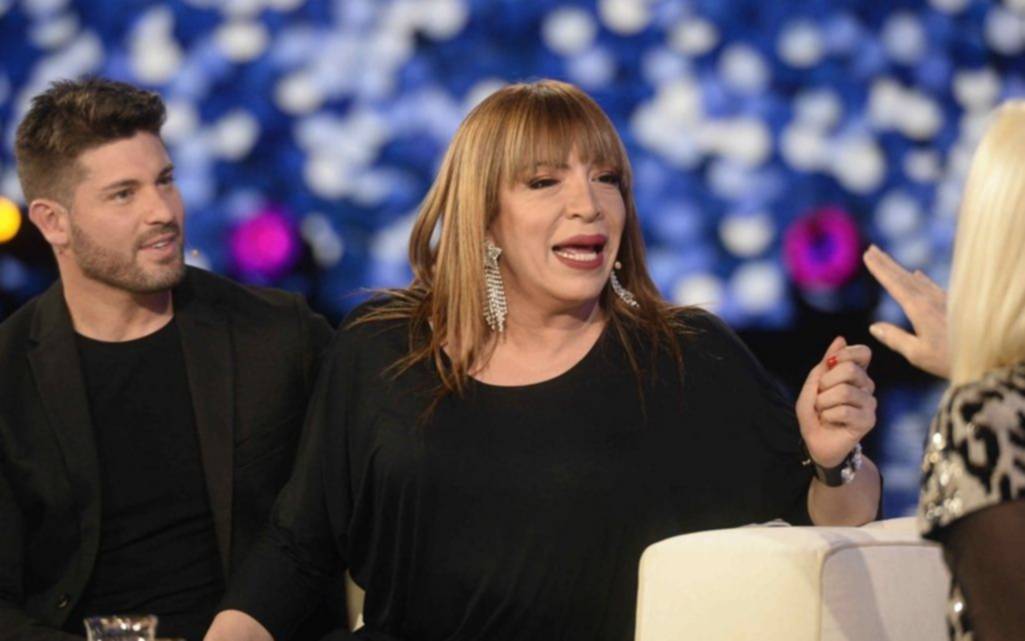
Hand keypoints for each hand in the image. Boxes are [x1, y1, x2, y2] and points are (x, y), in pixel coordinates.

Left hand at [796, 336, 876, 467]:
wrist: (816, 443)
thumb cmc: (815, 414)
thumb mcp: (812, 386)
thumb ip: (825, 364)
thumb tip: (840, 339)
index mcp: (855, 374)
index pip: (863, 353)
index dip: (846, 354)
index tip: (830, 364)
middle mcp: (866, 386)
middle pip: (849, 370)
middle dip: (825, 383)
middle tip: (820, 397)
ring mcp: (869, 403)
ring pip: (844, 391)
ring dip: (823, 402)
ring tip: (824, 411)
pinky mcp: (869, 421)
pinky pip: (844, 411)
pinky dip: (828, 415)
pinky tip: (830, 421)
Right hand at [863, 244, 949, 378]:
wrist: (991, 355)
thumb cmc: (951, 359)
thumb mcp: (918, 354)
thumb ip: (894, 338)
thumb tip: (873, 327)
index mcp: (919, 309)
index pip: (894, 284)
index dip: (879, 269)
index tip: (867, 255)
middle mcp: (931, 299)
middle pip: (904, 276)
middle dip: (886, 263)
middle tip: (872, 249)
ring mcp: (944, 300)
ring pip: (917, 279)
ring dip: (900, 269)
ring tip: (888, 261)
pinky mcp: (954, 304)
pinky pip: (931, 285)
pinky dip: (920, 278)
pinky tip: (918, 275)